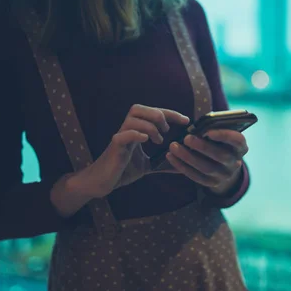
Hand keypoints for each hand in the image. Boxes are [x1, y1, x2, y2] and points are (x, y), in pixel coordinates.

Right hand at [52, 105, 188, 216]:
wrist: (103, 183)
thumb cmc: (123, 171)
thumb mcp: (148, 166)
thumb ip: (163, 163)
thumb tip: (184, 167)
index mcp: (136, 130)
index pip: (153, 112)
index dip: (170, 113)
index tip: (187, 121)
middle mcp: (127, 130)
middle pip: (138, 108)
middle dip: (157, 115)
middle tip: (166, 131)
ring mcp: (120, 137)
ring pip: (133, 118)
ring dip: (150, 126)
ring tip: (157, 140)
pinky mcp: (114, 148)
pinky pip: (123, 135)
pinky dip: (136, 134)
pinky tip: (145, 140)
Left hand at [166, 129, 248, 195]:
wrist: (222, 164)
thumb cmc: (219, 141)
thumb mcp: (221, 133)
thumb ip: (214, 128)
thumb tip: (198, 125)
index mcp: (240, 147)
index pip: (237, 141)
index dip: (224, 136)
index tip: (208, 131)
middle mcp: (235, 162)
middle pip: (220, 156)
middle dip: (202, 147)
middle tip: (186, 138)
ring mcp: (224, 175)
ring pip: (206, 168)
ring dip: (188, 157)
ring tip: (173, 146)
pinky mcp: (212, 183)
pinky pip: (196, 176)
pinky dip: (182, 166)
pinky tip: (171, 157)